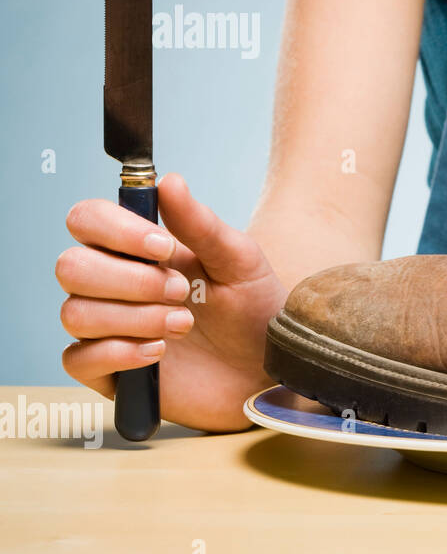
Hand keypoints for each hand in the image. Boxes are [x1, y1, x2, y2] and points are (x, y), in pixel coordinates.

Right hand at [56, 174, 286, 431]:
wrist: (268, 368)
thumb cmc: (254, 309)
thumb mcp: (239, 262)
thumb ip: (201, 225)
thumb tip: (169, 180)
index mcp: (138, 250)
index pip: (87, 220)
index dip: (115, 229)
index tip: (164, 247)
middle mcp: (113, 285)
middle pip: (71, 266)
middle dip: (129, 280)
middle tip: (180, 292)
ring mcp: (107, 329)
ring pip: (75, 313)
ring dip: (134, 317)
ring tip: (183, 325)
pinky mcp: (109, 372)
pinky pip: (77, 359)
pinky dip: (119, 353)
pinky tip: (158, 352)